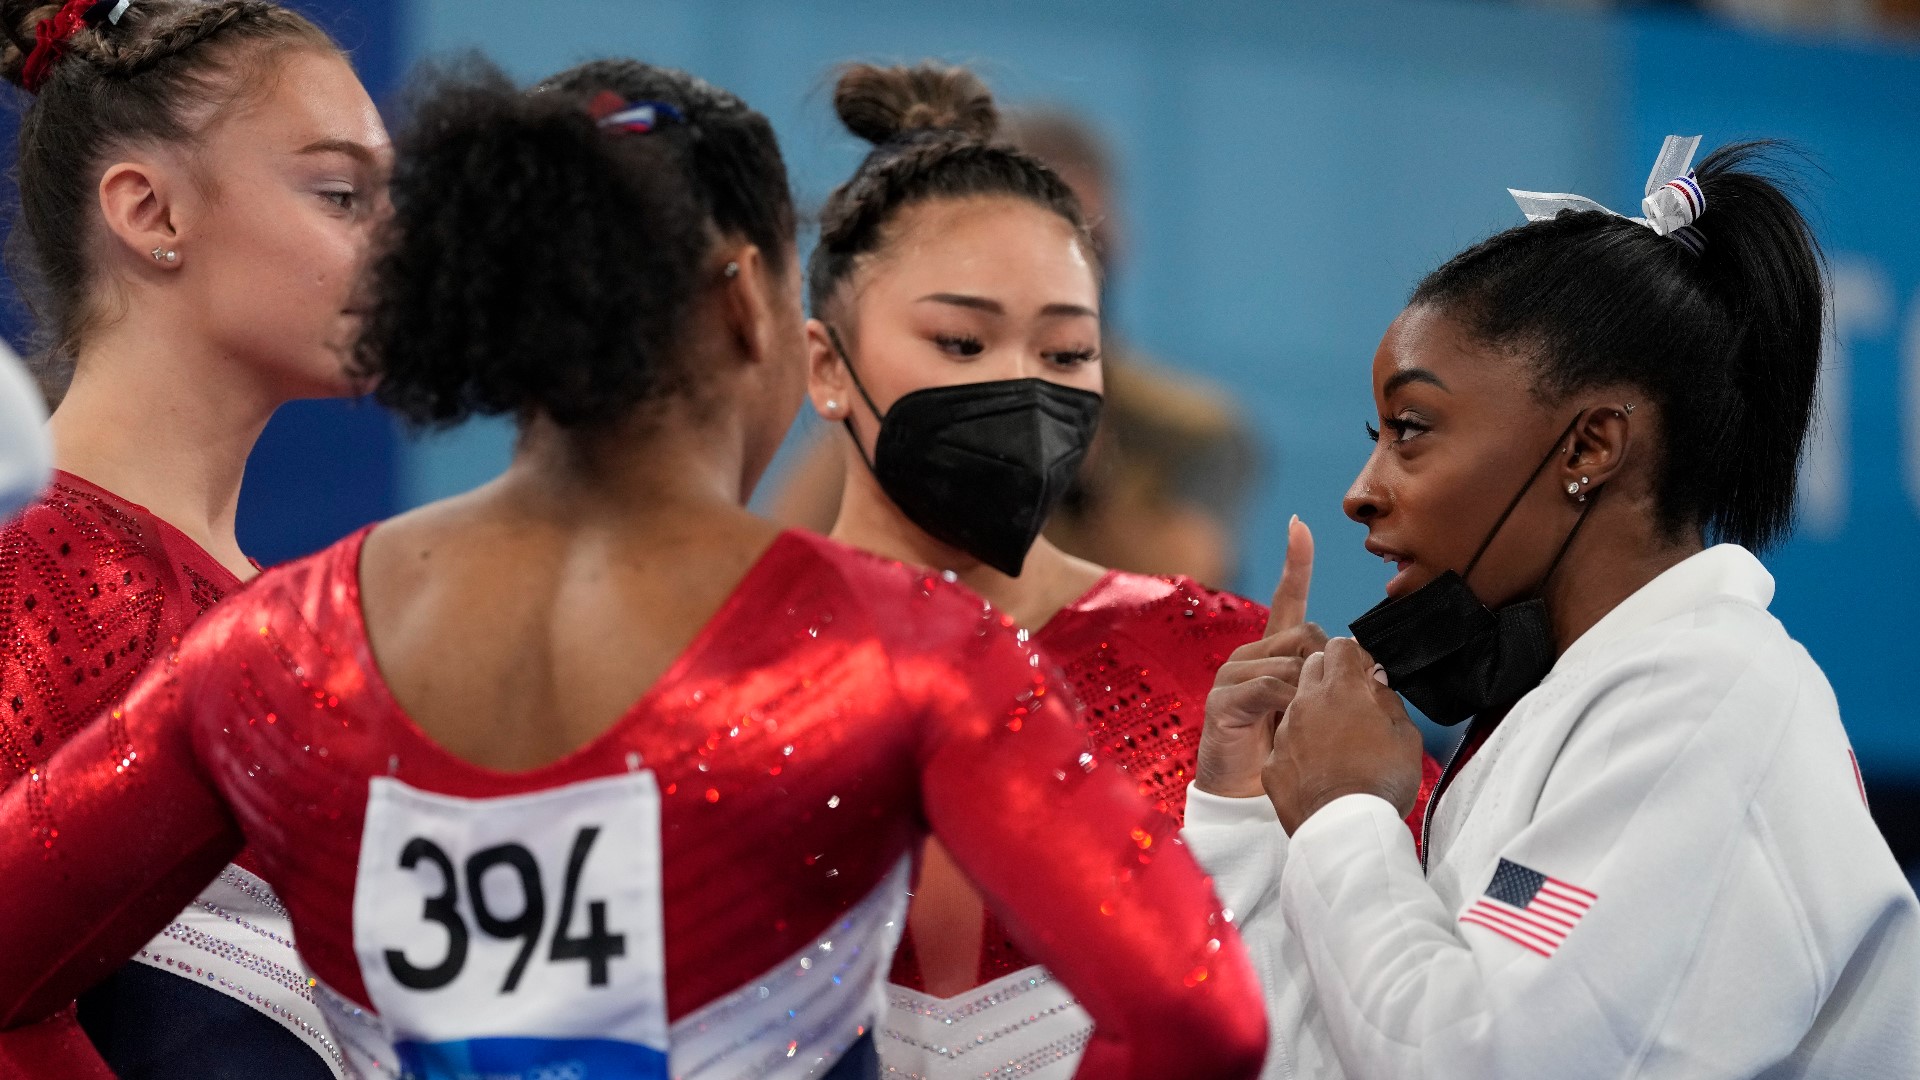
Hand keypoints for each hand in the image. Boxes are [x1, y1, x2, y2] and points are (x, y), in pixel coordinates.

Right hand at [1195, 517, 1329, 797]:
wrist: (1247, 795)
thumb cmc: (1285, 752)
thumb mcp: (1314, 710)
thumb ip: (1332, 683)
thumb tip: (1369, 664)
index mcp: (1274, 653)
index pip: (1288, 599)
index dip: (1296, 564)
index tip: (1301, 526)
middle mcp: (1250, 655)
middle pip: (1303, 633)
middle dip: (1325, 665)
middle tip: (1331, 702)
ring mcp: (1233, 674)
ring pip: (1289, 660)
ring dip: (1308, 692)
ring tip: (1303, 723)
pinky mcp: (1222, 699)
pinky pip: (1269, 686)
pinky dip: (1287, 703)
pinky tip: (1287, 722)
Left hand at [1263, 637, 1426, 832]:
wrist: (1346, 830)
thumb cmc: (1382, 781)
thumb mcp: (1405, 735)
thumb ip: (1388, 699)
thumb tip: (1375, 680)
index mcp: (1340, 690)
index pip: (1340, 646)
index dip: (1355, 657)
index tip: (1366, 676)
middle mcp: (1305, 704)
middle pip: (1311, 666)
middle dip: (1330, 675)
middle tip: (1350, 702)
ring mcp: (1285, 734)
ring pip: (1296, 706)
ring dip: (1314, 713)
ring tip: (1337, 743)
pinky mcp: (1273, 764)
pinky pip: (1286, 745)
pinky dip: (1300, 749)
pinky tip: (1318, 770)